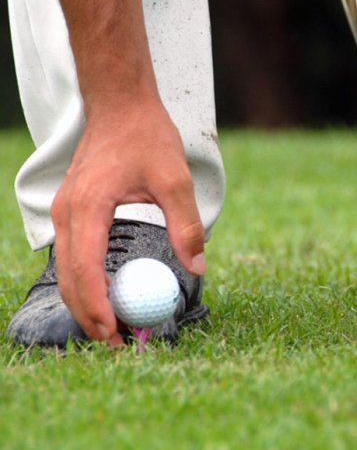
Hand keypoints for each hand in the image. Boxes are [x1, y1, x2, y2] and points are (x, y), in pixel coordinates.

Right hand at [51, 96, 206, 344]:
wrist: (121, 105)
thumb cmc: (147, 137)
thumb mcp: (175, 179)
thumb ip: (186, 224)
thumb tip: (198, 267)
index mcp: (88, 207)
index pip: (86, 270)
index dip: (98, 307)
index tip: (117, 334)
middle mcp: (68, 213)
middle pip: (70, 279)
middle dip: (90, 316)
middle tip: (119, 344)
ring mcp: (65, 211)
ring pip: (67, 270)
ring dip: (86, 303)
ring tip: (113, 329)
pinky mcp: (72, 210)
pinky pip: (72, 256)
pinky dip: (84, 282)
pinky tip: (106, 296)